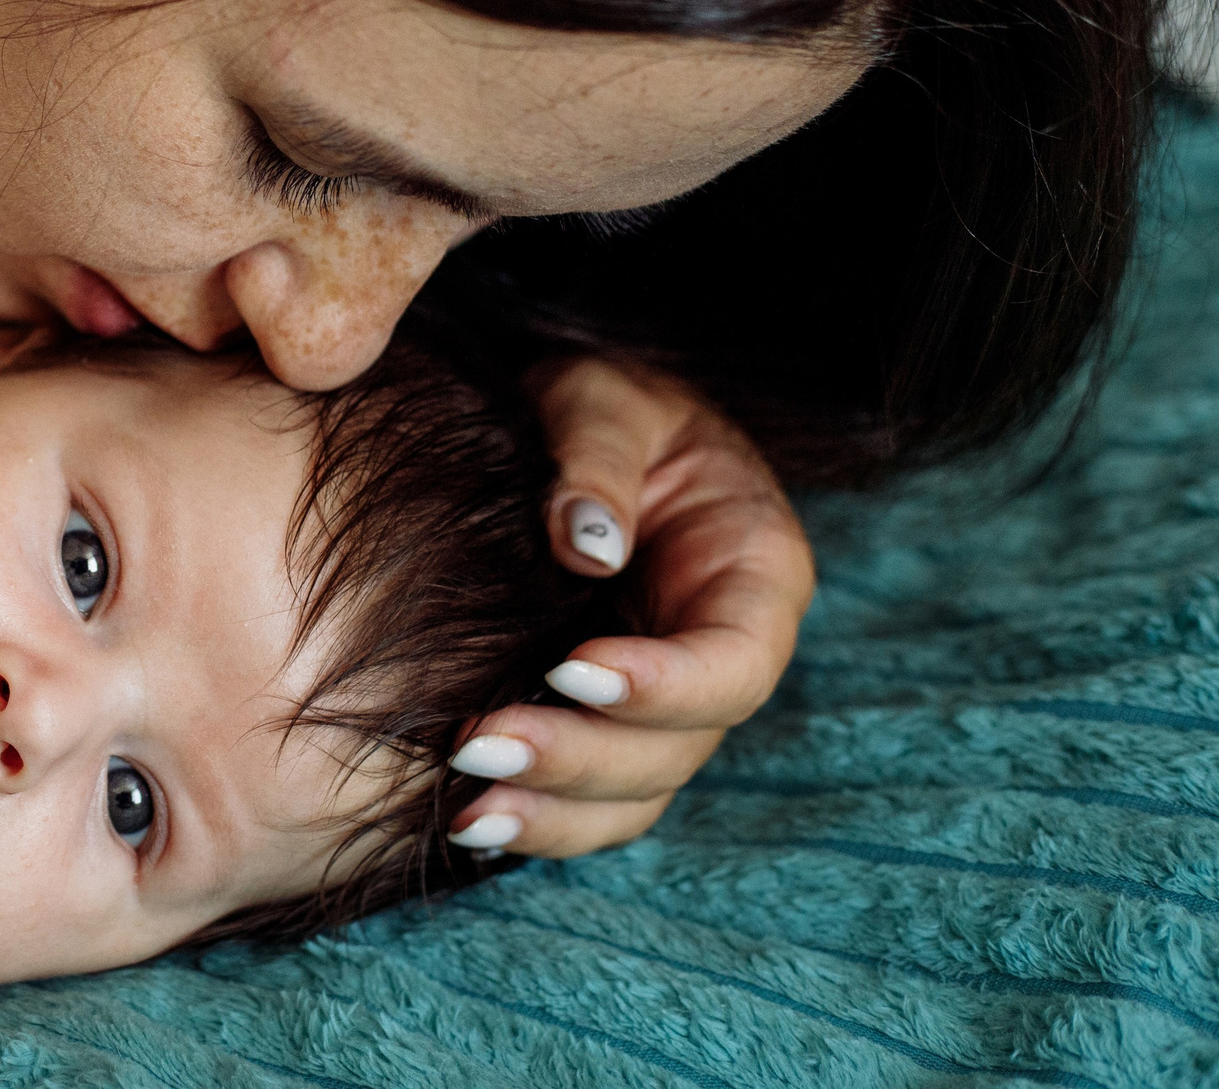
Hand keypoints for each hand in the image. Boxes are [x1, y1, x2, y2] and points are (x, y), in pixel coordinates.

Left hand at [446, 358, 813, 856]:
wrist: (574, 431)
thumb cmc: (608, 403)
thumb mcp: (605, 395)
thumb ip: (597, 452)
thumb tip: (584, 543)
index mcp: (754, 575)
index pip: (735, 662)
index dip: (664, 684)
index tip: (572, 670)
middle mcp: (720, 653)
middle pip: (678, 745)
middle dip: (582, 756)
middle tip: (479, 741)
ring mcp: (665, 701)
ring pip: (634, 792)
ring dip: (554, 810)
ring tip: (469, 809)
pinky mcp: (607, 724)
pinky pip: (589, 798)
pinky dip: (539, 819)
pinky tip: (465, 822)